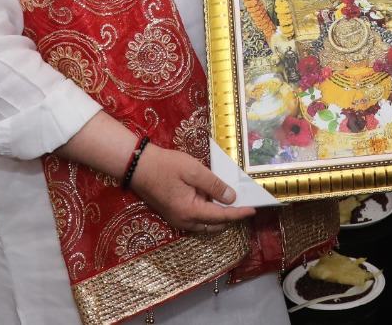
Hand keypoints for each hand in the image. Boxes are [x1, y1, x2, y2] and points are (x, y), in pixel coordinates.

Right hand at [132, 144, 255, 235]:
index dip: (239, 213)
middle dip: (231, 217)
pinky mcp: (172, 214)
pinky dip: (208, 213)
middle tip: (245, 206)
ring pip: (205, 224)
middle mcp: (184, 221)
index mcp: (190, 211)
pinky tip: (212, 200)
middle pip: (214, 224)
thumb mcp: (193, 171)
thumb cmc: (165, 166)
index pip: (222, 216)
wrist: (138, 166)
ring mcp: (177, 220)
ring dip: (219, 216)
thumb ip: (213, 185)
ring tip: (232, 203)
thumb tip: (232, 197)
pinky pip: (196, 220)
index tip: (253, 210)